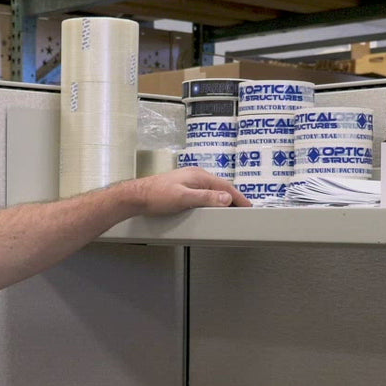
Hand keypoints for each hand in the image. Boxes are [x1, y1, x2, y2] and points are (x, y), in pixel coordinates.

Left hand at [133, 167, 250, 213]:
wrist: (137, 196)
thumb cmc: (156, 196)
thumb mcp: (184, 198)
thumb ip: (206, 198)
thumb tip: (226, 198)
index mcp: (198, 176)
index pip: (225, 187)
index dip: (238, 197)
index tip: (248, 206)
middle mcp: (195, 176)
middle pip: (220, 187)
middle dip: (234, 198)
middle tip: (243, 209)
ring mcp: (189, 181)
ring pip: (212, 190)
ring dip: (223, 199)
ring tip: (232, 209)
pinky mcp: (183, 187)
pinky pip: (204, 193)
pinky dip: (213, 199)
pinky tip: (212, 206)